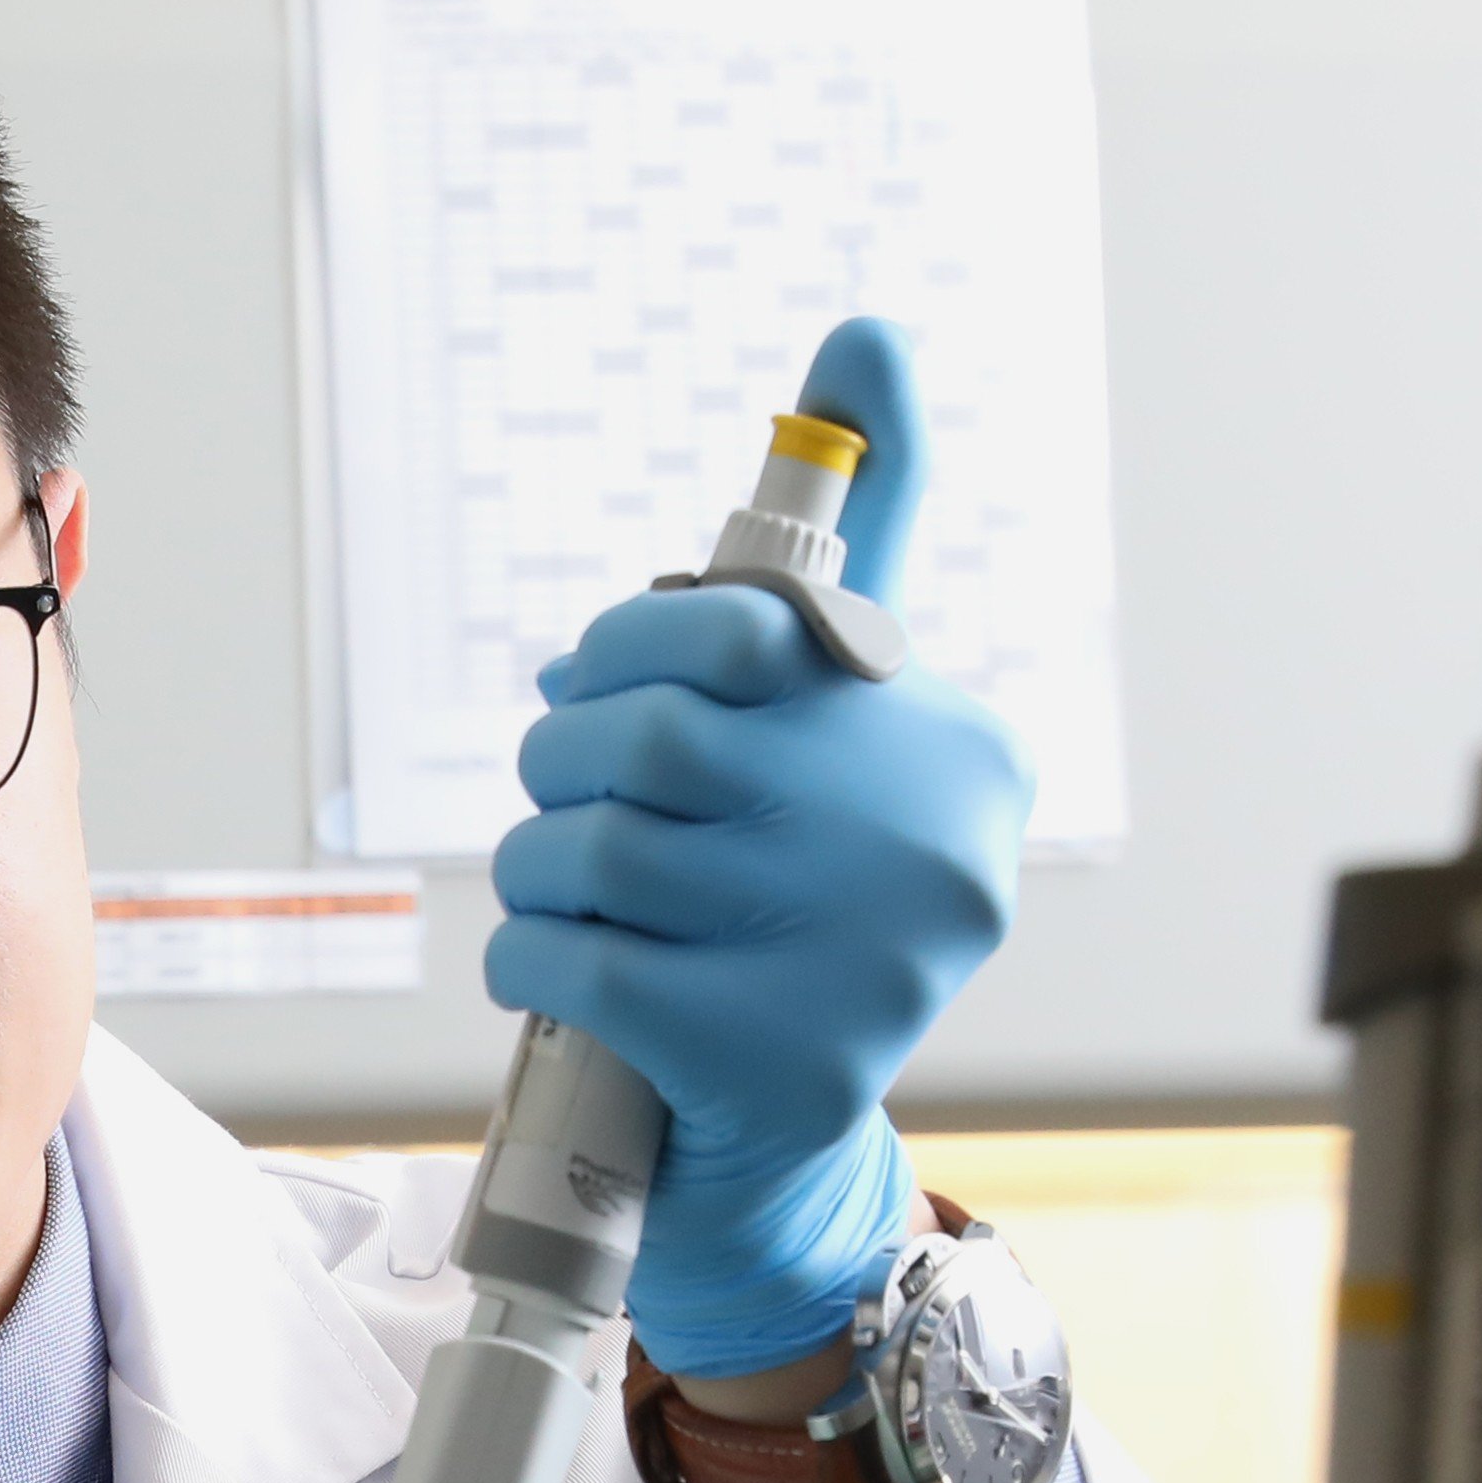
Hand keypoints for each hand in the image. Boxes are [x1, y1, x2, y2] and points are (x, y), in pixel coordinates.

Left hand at [487, 314, 1034, 1378]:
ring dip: (538, 862)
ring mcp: (862, 964)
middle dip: (567, 753)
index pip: (751, 626)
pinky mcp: (770, 1062)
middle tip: (558, 786)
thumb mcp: (839, 717)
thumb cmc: (790, 893)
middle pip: (661, 732)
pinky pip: (576, 961)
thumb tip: (871, 329)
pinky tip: (557, 967)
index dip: (633, 642)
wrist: (775, 1153)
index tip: (595, 677)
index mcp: (949, 741)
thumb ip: (852, 535)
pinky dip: (532, 955)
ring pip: (601, 848)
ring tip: (558, 884)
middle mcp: (933, 847)